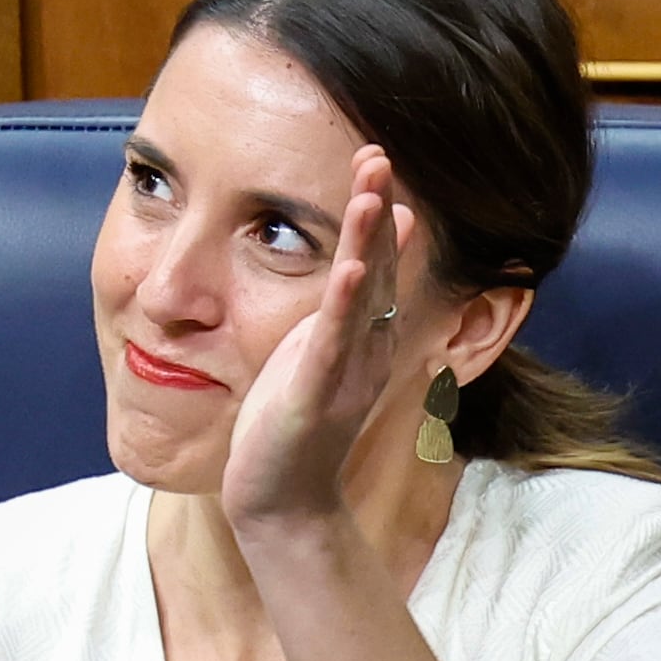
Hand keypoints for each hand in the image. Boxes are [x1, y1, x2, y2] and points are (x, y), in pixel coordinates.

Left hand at [215, 146, 417, 543]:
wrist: (281, 504)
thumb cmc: (290, 427)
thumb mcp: (313, 355)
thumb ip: (334, 313)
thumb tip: (348, 269)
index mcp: (359, 337)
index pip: (374, 262)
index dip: (377, 213)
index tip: (375, 161)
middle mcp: (364, 349)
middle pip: (377, 267)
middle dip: (377, 210)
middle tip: (378, 156)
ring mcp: (345, 372)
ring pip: (363, 296)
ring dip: (369, 241)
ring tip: (373, 192)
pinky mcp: (317, 395)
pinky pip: (334, 343)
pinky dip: (346, 304)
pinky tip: (351, 268)